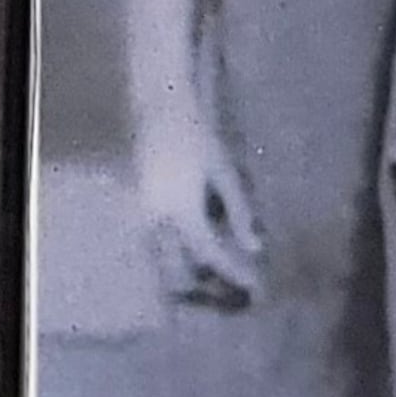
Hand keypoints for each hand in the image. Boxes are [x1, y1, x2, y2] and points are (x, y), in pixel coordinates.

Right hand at [133, 106, 264, 307]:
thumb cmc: (199, 131)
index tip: (254, 286)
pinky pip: (155, 238)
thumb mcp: (227, 170)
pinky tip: (194, 245)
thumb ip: (241, 211)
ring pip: (160, 256)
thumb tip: (256, 248)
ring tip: (211, 278)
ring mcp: (143, 209)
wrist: (161, 101)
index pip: (210, 255)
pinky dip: (175, 249)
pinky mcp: (139, 199)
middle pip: (175, 269)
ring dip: (185, 270)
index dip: (233, 273)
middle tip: (229, 295)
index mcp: (182, 210)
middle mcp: (157, 217)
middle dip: (201, 288)